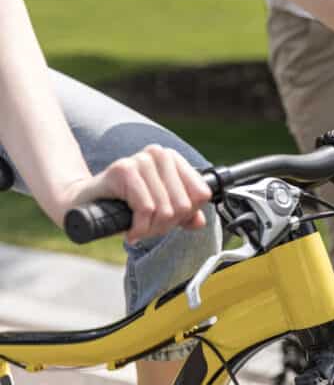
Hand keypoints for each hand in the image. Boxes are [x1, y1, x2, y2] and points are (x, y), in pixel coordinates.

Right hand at [60, 145, 211, 243]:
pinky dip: (139, 227)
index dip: (186, 214)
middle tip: (148, 226)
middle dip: (166, 224)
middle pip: (183, 204)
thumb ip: (184, 214)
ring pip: (165, 209)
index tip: (167, 220)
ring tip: (137, 227)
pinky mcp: (123, 169)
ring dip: (150, 228)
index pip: (200, 194)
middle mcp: (159, 154)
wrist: (81, 205)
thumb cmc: (124, 206)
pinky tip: (131, 230)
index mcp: (173, 159)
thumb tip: (200, 222)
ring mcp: (141, 159)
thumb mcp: (160, 210)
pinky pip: (146, 208)